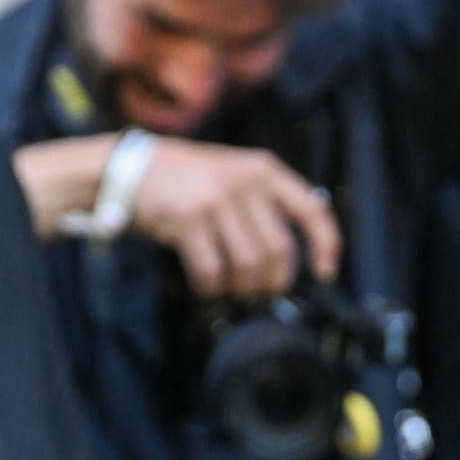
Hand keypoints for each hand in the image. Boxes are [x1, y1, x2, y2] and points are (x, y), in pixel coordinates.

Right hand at [130, 136, 341, 296]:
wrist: (134, 168)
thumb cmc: (190, 184)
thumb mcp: (235, 176)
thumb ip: (265, 206)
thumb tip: (289, 259)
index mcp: (265, 171)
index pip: (312, 210)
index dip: (325, 246)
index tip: (325, 273)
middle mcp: (246, 182)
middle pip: (280, 252)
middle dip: (272, 283)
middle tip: (258, 291)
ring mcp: (217, 199)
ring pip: (250, 266)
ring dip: (241, 288)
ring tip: (229, 287)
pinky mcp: (189, 219)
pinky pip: (213, 272)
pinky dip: (211, 288)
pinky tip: (205, 285)